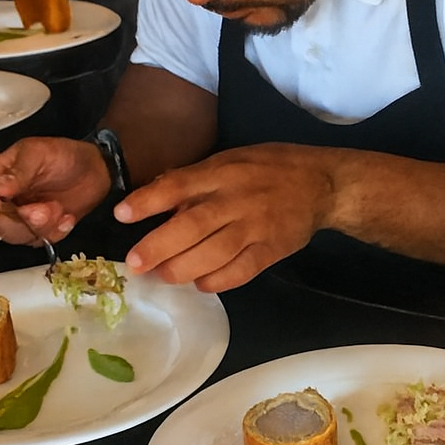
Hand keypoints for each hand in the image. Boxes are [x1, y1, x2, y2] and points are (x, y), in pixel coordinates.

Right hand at [0, 137, 111, 244]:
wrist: (97, 169)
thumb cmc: (64, 155)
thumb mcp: (38, 154)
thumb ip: (14, 174)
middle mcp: (4, 199)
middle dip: (16, 221)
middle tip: (40, 209)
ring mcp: (22, 217)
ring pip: (14, 236)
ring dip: (37, 227)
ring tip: (57, 210)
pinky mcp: (42, 230)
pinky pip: (40, 241)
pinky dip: (55, 232)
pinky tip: (67, 217)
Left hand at [115, 145, 335, 291]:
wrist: (321, 183)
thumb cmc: (268, 167)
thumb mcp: (230, 159)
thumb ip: (195, 179)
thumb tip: (154, 194)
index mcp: (223, 172)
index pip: (180, 185)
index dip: (149, 200)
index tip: (122, 214)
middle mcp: (237, 199)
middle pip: (194, 225)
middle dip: (160, 246)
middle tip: (135, 262)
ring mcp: (257, 226)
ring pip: (216, 252)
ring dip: (184, 268)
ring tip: (162, 276)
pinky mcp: (273, 249)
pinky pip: (243, 270)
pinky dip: (219, 280)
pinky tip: (201, 285)